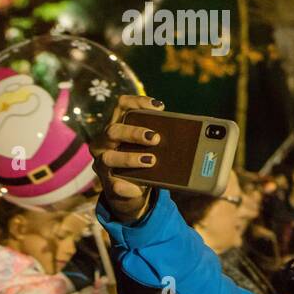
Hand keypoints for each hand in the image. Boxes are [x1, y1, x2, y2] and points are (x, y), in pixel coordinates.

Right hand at [90, 95, 163, 220]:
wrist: (131, 191)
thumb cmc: (143, 161)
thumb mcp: (151, 147)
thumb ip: (161, 138)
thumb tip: (189, 134)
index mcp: (118, 127)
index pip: (122, 106)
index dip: (137, 102)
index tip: (159, 107)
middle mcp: (105, 142)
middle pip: (113, 130)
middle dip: (135, 133)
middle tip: (155, 138)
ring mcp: (103, 163)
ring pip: (109, 157)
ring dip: (131, 158)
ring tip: (151, 160)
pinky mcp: (108, 184)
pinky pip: (114, 185)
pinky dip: (126, 186)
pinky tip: (135, 187)